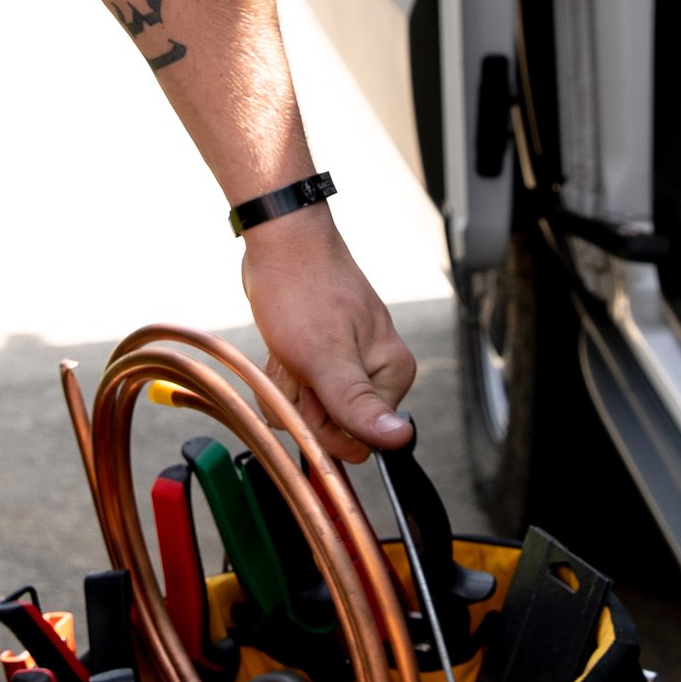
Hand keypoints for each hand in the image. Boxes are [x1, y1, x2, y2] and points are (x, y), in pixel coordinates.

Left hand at [243, 209, 415, 461]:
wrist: (281, 242)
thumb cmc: (303, 289)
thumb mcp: (325, 357)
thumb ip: (358, 405)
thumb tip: (400, 439)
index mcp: (391, 374)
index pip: (359, 439)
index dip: (324, 423)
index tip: (312, 387)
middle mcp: (376, 371)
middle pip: (332, 426)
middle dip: (302, 401)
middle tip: (297, 361)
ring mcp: (349, 363)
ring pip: (310, 409)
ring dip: (288, 385)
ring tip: (289, 349)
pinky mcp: (324, 356)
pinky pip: (299, 389)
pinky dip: (284, 374)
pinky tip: (283, 349)